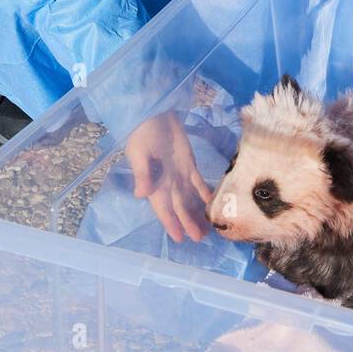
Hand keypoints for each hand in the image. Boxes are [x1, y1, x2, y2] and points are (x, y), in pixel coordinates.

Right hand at [123, 110, 212, 242]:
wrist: (154, 112)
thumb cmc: (143, 132)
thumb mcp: (139, 152)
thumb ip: (142, 173)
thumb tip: (141, 195)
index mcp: (153, 182)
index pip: (163, 208)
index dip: (171, 223)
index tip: (180, 238)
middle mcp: (167, 182)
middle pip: (180, 207)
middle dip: (188, 222)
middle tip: (201, 238)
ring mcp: (179, 173)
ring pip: (190, 198)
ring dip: (197, 213)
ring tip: (208, 228)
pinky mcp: (189, 163)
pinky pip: (198, 182)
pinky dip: (205, 193)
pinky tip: (213, 203)